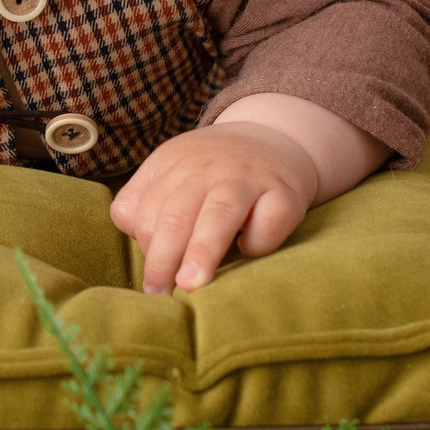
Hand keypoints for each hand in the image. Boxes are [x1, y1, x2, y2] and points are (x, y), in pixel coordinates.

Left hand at [109, 121, 319, 294]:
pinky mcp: (285, 194)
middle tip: (159, 293)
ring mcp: (247, 178)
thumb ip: (144, 203)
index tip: (153, 277)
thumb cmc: (211, 171)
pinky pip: (268, 222)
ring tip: (190, 284)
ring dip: (202, 251)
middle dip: (163, 258)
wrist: (272, 137)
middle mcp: (207, 168)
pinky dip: (257, 242)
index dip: (144, 246)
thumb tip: (143, 249)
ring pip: (219, 215)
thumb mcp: (170, 171)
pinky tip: (248, 250)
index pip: (143, 210)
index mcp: (171, 163)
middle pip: (175, 216)